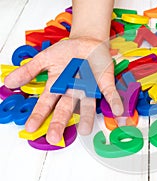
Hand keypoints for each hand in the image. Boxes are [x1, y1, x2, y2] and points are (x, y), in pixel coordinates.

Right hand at [4, 37, 123, 144]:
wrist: (87, 41)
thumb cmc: (67, 52)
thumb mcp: (45, 58)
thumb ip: (29, 70)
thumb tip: (8, 83)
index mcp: (59, 85)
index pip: (46, 103)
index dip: (39, 115)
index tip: (31, 128)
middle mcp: (73, 90)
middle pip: (65, 108)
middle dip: (59, 122)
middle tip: (54, 136)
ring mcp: (90, 88)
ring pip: (88, 104)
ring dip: (87, 116)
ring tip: (84, 130)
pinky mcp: (104, 82)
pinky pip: (109, 93)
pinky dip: (114, 101)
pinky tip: (118, 110)